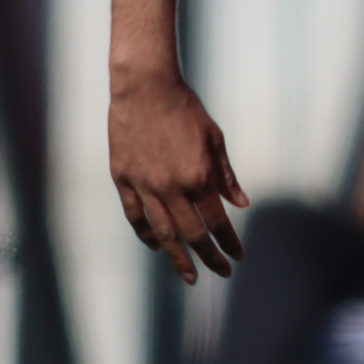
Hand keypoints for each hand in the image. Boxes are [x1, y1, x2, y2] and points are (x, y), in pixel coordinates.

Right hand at [109, 69, 248, 282]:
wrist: (144, 87)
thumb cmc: (184, 108)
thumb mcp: (214, 138)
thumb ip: (226, 175)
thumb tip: (240, 204)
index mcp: (198, 176)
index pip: (217, 221)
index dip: (228, 242)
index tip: (237, 256)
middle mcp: (171, 187)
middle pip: (192, 235)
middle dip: (209, 258)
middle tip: (220, 272)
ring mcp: (144, 184)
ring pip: (162, 233)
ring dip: (177, 258)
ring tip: (188, 275)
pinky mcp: (123, 178)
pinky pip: (135, 215)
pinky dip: (146, 234)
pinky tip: (157, 245)